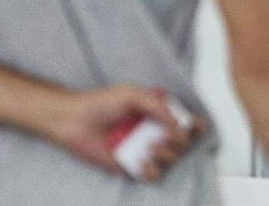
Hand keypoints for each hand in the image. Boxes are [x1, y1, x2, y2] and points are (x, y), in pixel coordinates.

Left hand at [45, 85, 201, 179]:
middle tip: (167, 136)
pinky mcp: (131, 166)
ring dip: (167, 154)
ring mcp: (143, 150)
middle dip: (180, 140)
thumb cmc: (99, 104)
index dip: (194, 125)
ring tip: (151, 147)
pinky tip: (141, 162)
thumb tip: (176, 122)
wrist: (74, 120)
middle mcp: (152, 132)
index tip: (193, 125)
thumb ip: (156, 105)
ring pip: (171, 160)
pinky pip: (152, 175)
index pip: (185, 121)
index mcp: (156, 114)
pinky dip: (152, 170)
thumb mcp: (131, 94)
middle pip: (183, 142)